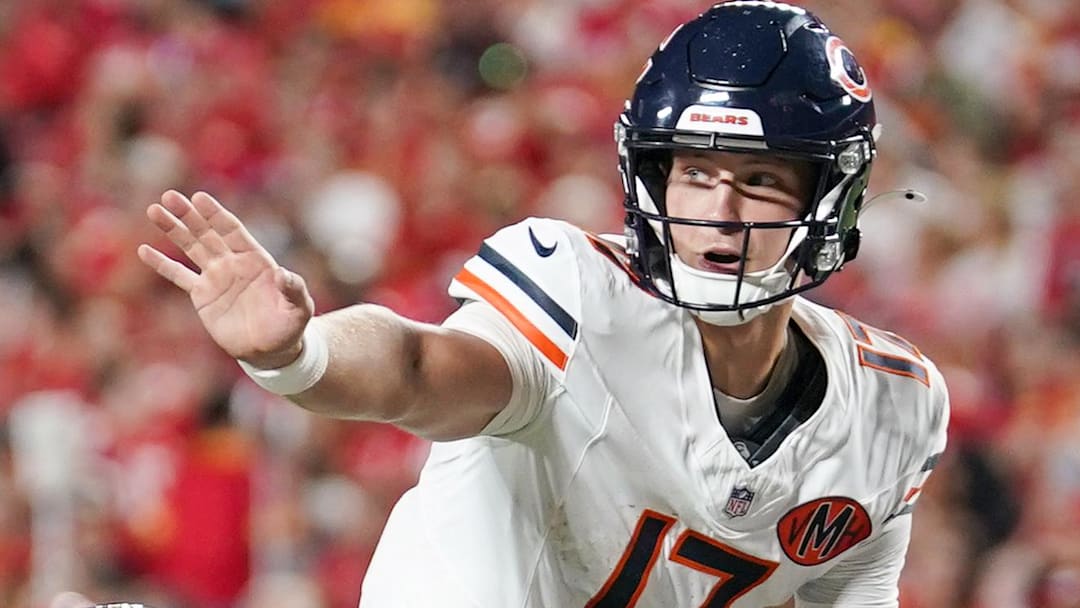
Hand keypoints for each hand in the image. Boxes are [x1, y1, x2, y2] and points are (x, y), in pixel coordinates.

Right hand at [138, 191, 313, 368]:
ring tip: (154, 210)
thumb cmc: (290, 325)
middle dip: (189, 215)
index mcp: (255, 259)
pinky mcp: (202, 296)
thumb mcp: (299, 307)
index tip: (199, 198)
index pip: (232, 231)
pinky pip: (179, 276)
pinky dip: (162, 264)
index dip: (216, 214)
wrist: (271, 349)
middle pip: (207, 233)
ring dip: (173, 229)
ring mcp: (216, 277)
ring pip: (191, 248)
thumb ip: (294, 289)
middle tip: (169, 196)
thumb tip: (283, 275)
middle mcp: (232, 263)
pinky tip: (144, 250)